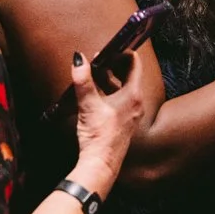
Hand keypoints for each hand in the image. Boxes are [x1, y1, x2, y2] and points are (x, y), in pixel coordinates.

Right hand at [68, 48, 146, 194]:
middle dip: (112, 65)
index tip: (107, 49)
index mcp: (133, 94)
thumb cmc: (99, 135)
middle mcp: (136, 102)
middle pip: (127, 74)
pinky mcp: (123, 121)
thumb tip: (79, 59)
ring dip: (108, 79)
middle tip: (96, 60)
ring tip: (92, 75)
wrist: (101, 164)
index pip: (134, 63)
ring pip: (121, 88)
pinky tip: (92, 94)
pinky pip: (118, 99)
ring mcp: (130, 113)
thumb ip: (83, 80)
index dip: (121, 53)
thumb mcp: (89, 104)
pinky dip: (107, 92)